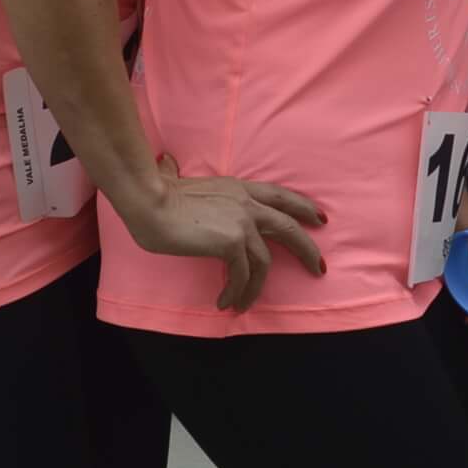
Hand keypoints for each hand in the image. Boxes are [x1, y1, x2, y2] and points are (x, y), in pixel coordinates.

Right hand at [123, 153, 326, 312]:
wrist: (148, 201)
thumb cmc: (153, 193)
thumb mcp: (173, 180)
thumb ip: (176, 174)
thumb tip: (166, 164)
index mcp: (236, 188)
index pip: (278, 195)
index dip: (302, 206)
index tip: (318, 218)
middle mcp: (246, 203)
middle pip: (288, 225)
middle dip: (306, 248)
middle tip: (318, 267)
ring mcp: (242, 222)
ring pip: (266, 260)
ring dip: (258, 287)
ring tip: (245, 303)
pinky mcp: (232, 242)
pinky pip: (243, 275)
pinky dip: (236, 292)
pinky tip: (226, 301)